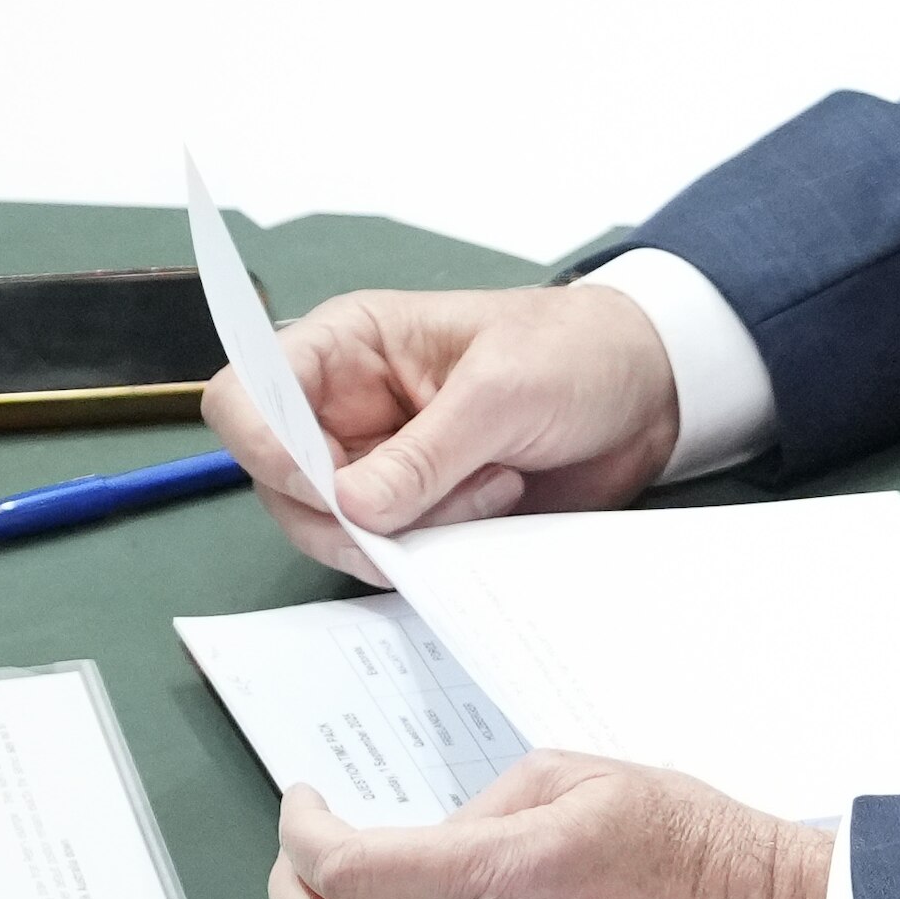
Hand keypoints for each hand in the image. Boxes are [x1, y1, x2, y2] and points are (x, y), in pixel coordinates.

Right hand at [205, 284, 682, 583]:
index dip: (264, 447)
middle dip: (347, 509)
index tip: (325, 486)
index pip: (245, 397)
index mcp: (347, 347)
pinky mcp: (419, 508)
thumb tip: (353, 508)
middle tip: (425, 511)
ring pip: (331, 527)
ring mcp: (378, 463)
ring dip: (402, 532)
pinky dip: (428, 551)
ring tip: (494, 492)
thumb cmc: (576, 353)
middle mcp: (345, 407)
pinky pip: (388, 550)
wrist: (654, 390)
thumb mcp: (503, 390)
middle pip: (280, 482)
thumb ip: (426, 452)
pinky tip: (493, 512)